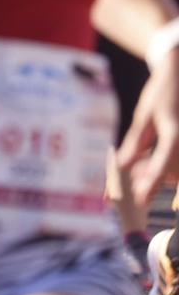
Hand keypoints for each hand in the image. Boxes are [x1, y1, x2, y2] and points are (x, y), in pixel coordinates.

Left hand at [121, 50, 178, 205]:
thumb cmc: (162, 93)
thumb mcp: (144, 116)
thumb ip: (135, 143)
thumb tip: (120, 166)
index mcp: (173, 132)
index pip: (162, 163)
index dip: (150, 184)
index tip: (138, 201)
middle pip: (171, 172)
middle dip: (151, 182)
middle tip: (126, 188)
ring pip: (175, 171)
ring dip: (157, 174)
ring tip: (134, 174)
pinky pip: (174, 160)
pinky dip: (162, 165)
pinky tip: (146, 165)